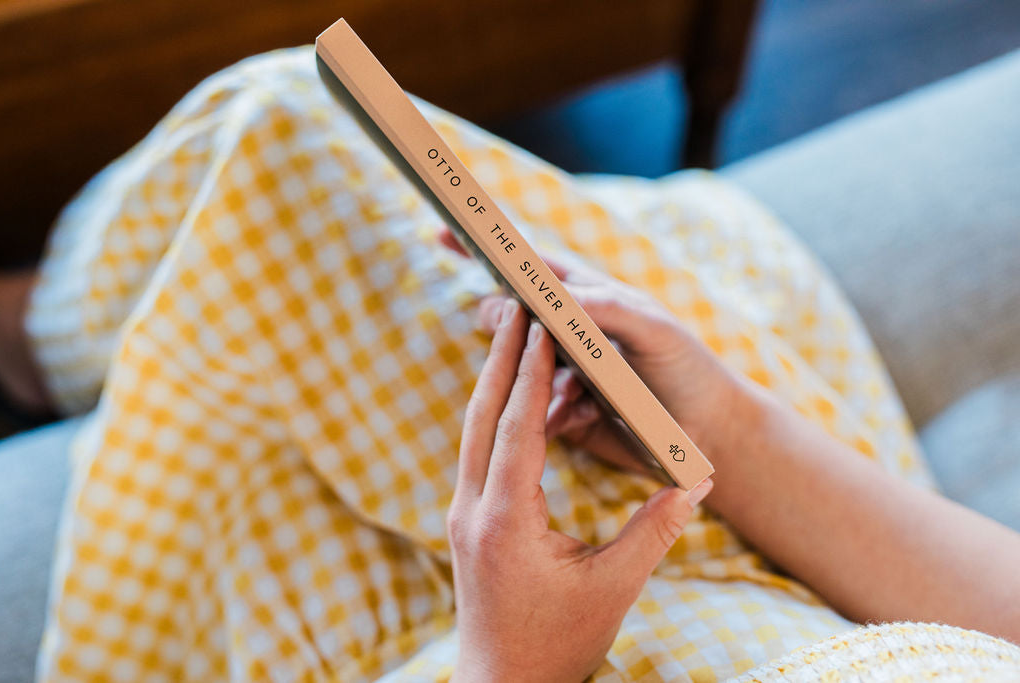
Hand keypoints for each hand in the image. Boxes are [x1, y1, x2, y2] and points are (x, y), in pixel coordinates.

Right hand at [439, 226, 747, 476]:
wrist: (707, 434)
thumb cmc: (686, 368)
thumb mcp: (654, 330)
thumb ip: (609, 309)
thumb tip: (556, 297)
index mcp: (586, 298)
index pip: (531, 266)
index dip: (490, 249)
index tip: (448, 234)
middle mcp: (567, 333)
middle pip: (511, 319)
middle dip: (506, 330)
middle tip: (532, 343)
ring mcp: (560, 373)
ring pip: (519, 372)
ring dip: (541, 382)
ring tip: (581, 395)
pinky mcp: (563, 414)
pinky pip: (536, 412)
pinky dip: (554, 415)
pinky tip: (585, 416)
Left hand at [448, 296, 712, 681]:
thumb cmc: (559, 642)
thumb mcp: (614, 588)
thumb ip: (654, 531)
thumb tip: (700, 480)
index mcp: (504, 519)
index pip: (518, 426)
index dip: (531, 370)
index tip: (542, 320)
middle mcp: (471, 509)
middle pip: (482, 414)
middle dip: (501, 357)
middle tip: (517, 303)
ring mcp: (462, 515)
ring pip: (472, 430)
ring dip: (494, 381)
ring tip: (513, 335)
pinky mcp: (466, 522)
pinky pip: (476, 451)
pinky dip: (494, 415)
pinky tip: (512, 397)